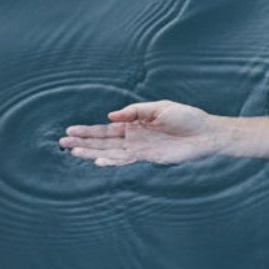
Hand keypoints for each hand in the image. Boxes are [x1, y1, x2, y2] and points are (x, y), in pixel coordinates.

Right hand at [61, 101, 223, 166]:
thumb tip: (110, 117)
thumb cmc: (187, 117)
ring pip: (110, 152)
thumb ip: (134, 112)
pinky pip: (126, 160)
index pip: (106, 129)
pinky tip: (99, 161)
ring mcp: (140, 148)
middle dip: (83, 142)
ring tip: (73, 152)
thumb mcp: (159, 107)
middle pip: (103, 141)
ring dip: (92, 152)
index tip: (70, 130)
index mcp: (135, 124)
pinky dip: (112, 161)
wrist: (206, 133)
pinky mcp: (149, 157)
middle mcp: (134, 137)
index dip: (88, 131)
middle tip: (62, 143)